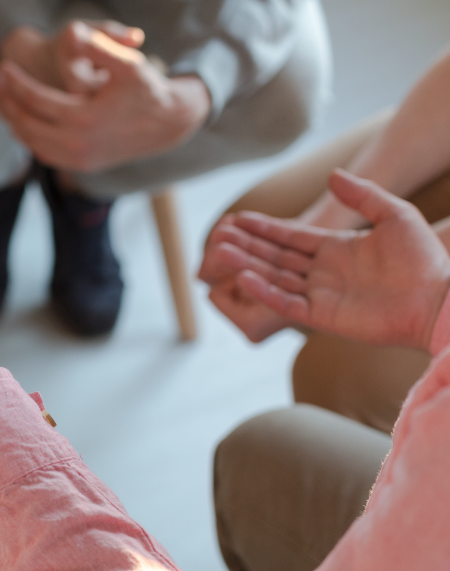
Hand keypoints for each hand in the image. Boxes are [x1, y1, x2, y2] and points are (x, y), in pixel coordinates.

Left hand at [0, 26, 209, 172]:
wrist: (168, 124)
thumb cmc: (147, 88)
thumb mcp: (128, 63)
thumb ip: (99, 48)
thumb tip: (73, 32)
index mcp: (85, 118)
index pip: (36, 100)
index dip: (15, 82)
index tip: (1, 68)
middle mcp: (78, 144)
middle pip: (27, 124)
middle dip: (7, 102)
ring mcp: (79, 159)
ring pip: (32, 143)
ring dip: (14, 122)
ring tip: (2, 101)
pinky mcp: (82, 166)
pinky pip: (45, 154)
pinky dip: (29, 138)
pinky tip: (22, 121)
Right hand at [213, 170, 449, 350]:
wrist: (439, 300)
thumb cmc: (424, 259)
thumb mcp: (395, 215)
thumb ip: (363, 195)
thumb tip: (332, 174)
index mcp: (337, 249)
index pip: (291, 236)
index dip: (266, 228)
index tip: (239, 219)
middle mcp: (323, 272)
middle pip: (276, 257)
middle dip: (249, 245)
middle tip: (220, 235)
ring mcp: (321, 295)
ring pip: (275, 278)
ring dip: (249, 265)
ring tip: (223, 253)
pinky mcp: (323, 317)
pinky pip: (286, 303)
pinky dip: (265, 291)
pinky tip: (245, 277)